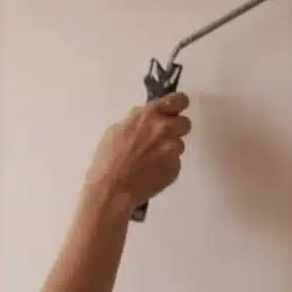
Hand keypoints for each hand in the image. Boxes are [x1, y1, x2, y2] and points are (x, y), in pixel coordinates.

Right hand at [85, 92, 191, 211]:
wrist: (112, 191)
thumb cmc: (107, 162)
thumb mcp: (115, 132)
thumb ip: (136, 122)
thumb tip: (146, 119)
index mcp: (147, 116)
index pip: (177, 100)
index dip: (178, 106)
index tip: (175, 112)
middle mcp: (164, 129)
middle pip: (185, 122)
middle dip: (176, 130)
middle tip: (160, 140)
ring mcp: (172, 148)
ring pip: (179, 144)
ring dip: (168, 150)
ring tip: (149, 162)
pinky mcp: (175, 166)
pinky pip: (174, 162)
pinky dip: (165, 166)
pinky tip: (149, 173)